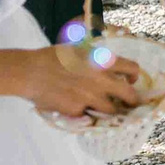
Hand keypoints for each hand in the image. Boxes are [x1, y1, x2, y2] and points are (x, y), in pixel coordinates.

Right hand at [27, 44, 148, 119]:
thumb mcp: (80, 49)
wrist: (31, 72)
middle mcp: (101, 80)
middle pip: (129, 95)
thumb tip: (108, 64)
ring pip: (111, 110)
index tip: (131, 80)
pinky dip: (86, 112)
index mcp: (103, 61)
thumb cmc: (52, 57)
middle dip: (131, 100)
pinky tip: (78, 107)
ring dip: (110, 109)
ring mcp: (90, 97)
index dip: (134, 76)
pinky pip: (89, 114)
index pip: (132, 69)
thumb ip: (96, 58)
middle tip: (128, 102)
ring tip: (104, 107)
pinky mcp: (78, 110)